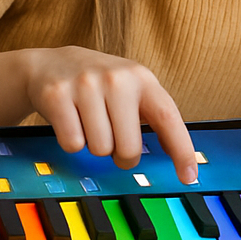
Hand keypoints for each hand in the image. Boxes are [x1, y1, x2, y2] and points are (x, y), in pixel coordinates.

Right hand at [22, 46, 196, 182]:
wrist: (51, 63)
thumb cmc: (99, 84)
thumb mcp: (130, 87)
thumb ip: (152, 115)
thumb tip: (176, 155)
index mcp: (141, 78)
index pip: (168, 117)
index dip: (181, 149)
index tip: (189, 176)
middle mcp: (117, 79)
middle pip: (129, 148)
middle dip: (122, 155)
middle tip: (113, 137)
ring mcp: (86, 85)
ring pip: (99, 150)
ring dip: (95, 146)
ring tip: (90, 122)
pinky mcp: (58, 95)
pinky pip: (72, 145)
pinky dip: (72, 141)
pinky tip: (71, 119)